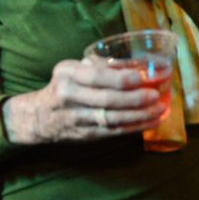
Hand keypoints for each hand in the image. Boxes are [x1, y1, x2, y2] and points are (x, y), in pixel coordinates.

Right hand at [3, 58, 166, 144]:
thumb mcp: (73, 68)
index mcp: (67, 74)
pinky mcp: (85, 135)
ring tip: (159, 110)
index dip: (120, 79)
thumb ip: (101, 64)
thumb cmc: (63, 85)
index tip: (141, 78)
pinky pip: (113, 132)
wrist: (38, 116)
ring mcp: (76, 119)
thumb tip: (136, 64)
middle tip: (155, 96)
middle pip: (106, 100)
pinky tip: (151, 122)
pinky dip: (134, 127)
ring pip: (112, 119)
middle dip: (134, 99)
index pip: (96, 77)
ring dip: (139, 116)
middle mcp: (69, 97)